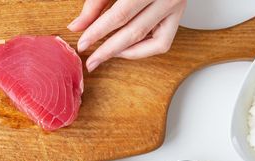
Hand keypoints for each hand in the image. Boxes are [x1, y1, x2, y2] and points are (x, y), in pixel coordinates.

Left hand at [68, 0, 185, 71]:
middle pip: (135, 31)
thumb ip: (95, 3)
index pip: (121, 15)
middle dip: (109, 50)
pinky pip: (162, 43)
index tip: (82, 44)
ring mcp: (176, 7)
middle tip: (91, 61)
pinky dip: (142, 50)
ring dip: (125, 52)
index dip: (99, 32)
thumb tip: (76, 27)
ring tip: (105, 54)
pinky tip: (124, 48)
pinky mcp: (178, 17)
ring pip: (153, 43)